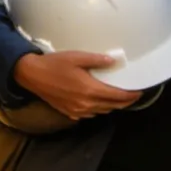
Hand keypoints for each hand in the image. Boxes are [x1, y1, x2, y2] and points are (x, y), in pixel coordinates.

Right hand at [13, 51, 142, 120]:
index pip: (117, 97)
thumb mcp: (76, 57)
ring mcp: (78, 111)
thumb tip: (114, 61)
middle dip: (124, 102)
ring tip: (116, 97)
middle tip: (132, 95)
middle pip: (112, 106)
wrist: (32, 75)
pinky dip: (98, 108)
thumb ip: (97, 60)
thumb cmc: (54, 64)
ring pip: (102, 111)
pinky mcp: (70, 113)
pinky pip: (90, 114)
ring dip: (112, 106)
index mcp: (90, 90)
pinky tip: (97, 101)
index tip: (139, 92)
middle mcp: (86, 104)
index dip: (130, 96)